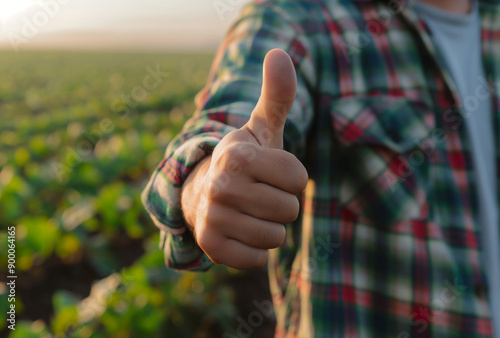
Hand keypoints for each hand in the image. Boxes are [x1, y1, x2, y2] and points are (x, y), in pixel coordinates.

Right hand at [181, 49, 307, 269]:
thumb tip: (280, 53)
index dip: (291, 178)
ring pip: (275, 237)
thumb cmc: (244, 162)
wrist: (203, 192)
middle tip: (258, 194)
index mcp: (238, 155)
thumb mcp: (261, 129)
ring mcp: (213, 218)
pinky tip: (240, 231)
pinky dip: (255, 249)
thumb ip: (277, 95)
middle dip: (281, 204)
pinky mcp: (211, 247)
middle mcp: (222, 186)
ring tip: (248, 212)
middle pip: (290, 210)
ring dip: (268, 226)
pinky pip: (258, 259)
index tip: (270, 173)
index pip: (298, 178)